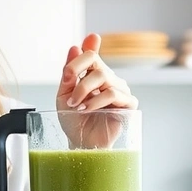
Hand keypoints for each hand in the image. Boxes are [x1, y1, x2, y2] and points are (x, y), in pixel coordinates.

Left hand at [56, 32, 138, 148]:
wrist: (80, 143)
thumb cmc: (74, 121)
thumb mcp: (64, 94)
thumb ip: (69, 72)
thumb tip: (75, 47)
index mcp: (94, 74)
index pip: (91, 54)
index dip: (79, 56)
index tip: (67, 74)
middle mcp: (109, 79)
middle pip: (96, 62)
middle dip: (77, 76)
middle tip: (70, 97)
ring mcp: (120, 90)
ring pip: (104, 76)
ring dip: (84, 91)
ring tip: (77, 106)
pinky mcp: (128, 104)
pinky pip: (113, 93)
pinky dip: (97, 101)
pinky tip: (88, 110)